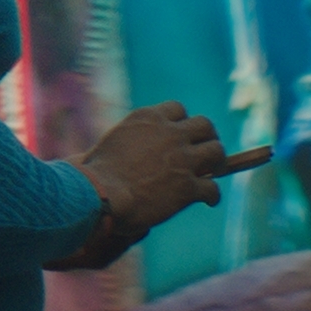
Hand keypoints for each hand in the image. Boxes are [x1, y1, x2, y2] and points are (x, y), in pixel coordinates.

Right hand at [79, 101, 227, 236]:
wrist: (98, 195)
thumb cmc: (93, 173)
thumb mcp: (110, 143)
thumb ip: (129, 140)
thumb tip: (127, 151)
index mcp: (148, 118)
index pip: (177, 109)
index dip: (182, 123)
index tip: (180, 134)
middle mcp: (170, 133)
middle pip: (205, 125)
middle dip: (208, 137)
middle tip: (205, 150)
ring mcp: (183, 159)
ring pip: (217, 151)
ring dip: (217, 162)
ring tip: (214, 172)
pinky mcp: (188, 187)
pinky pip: (213, 189)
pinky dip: (212, 195)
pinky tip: (208, 201)